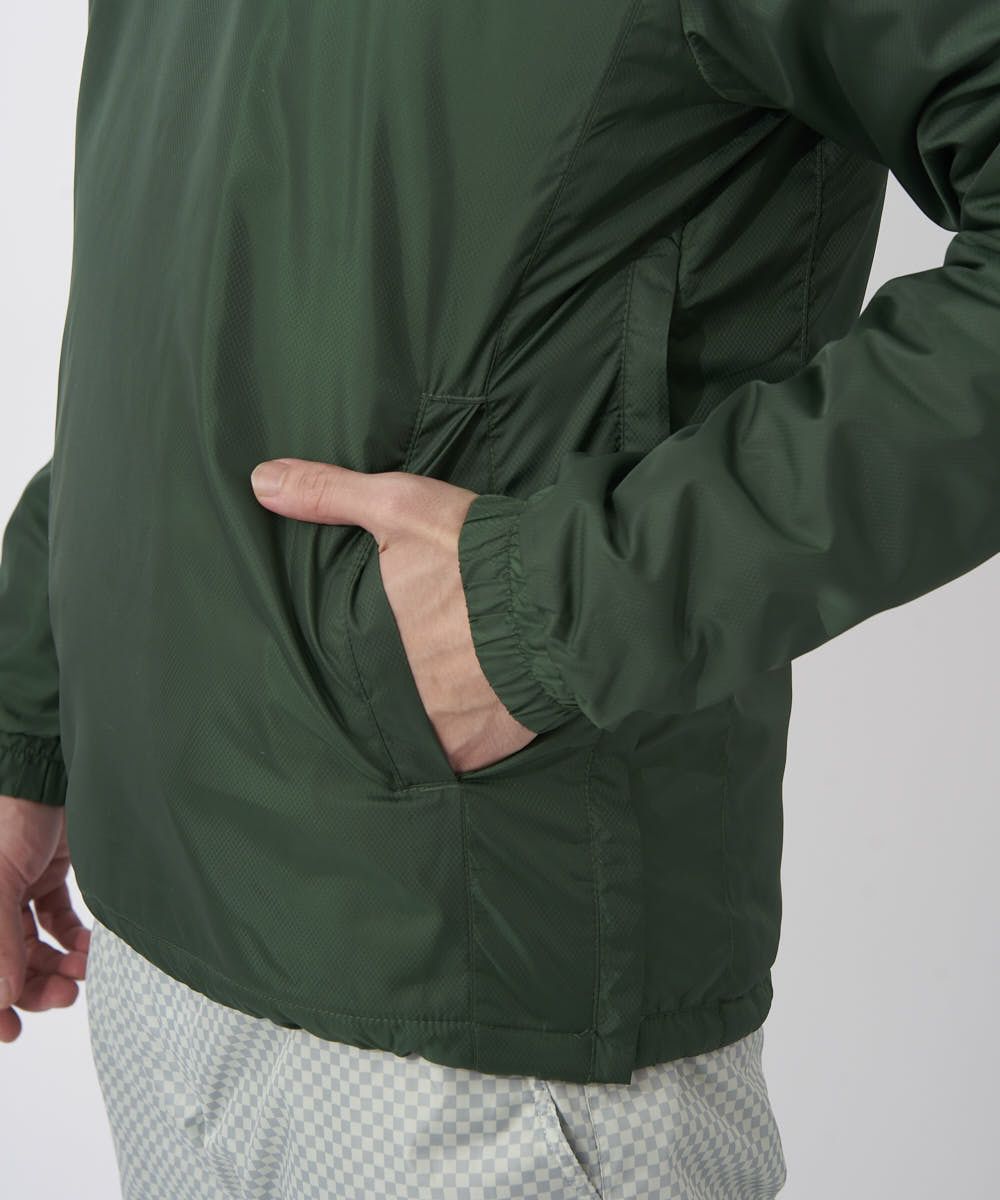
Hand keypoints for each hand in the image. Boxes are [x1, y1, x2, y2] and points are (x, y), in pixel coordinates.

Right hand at [0, 796, 89, 1042]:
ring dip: (56, 966)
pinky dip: (73, 938)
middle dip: (32, 986)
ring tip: (81, 971)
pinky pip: (58, 921)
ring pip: (33, 947)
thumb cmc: (12, 815)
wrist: (52, 770)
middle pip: (4, 963)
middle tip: (64, 997)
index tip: (11, 1031)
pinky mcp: (48, 875)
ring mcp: (15, 889)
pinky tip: (87, 947)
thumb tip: (3, 998)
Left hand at [250, 457, 537, 773]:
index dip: (349, 651)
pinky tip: (466, 714)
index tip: (363, 642)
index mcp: (365, 643)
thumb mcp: (400, 507)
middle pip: (373, 698)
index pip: (333, 662)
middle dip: (387, 682)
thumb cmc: (474, 553)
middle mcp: (391, 696)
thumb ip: (329, 494)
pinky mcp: (474, 753)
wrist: (558, 597)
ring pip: (410, 731)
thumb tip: (260, 482)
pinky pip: (453, 756)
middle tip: (412, 661)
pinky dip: (457, 740)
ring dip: (419, 714)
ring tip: (439, 687)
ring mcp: (433, 732)